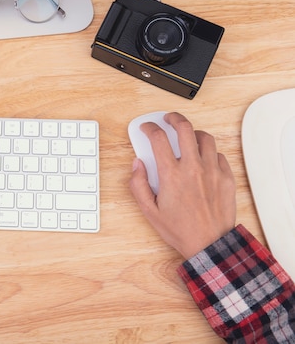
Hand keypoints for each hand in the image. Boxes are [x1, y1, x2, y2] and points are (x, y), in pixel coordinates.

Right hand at [129, 112, 235, 258]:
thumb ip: (138, 185)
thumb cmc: (180, 230)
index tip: (147, 128)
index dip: (150, 128)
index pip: (158, 138)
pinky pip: (219, 155)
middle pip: (184, 128)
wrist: (209, 244)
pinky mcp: (226, 178)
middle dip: (174, 118)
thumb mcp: (149, 210)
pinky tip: (203, 158)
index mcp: (171, 174)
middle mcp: (193, 168)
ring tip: (188, 136)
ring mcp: (212, 171)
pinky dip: (209, 152)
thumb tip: (137, 165)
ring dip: (193, 133)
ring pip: (205, 138)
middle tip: (168, 119)